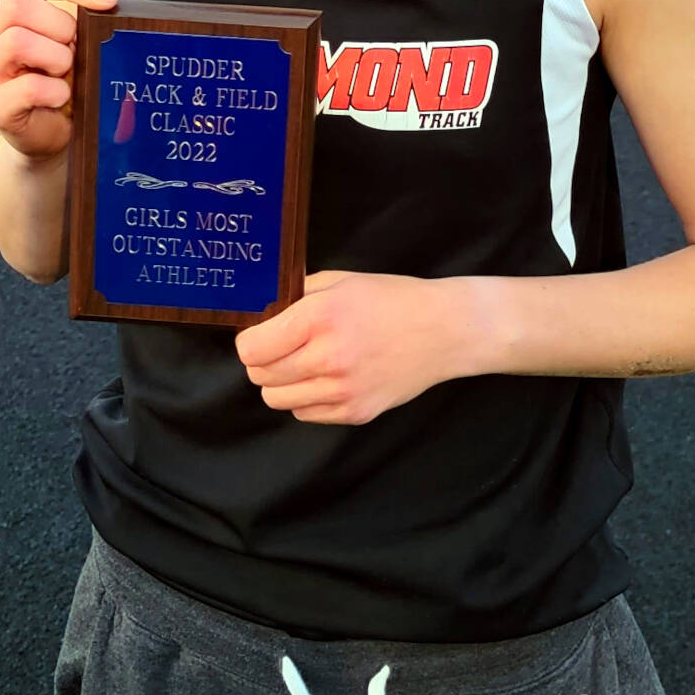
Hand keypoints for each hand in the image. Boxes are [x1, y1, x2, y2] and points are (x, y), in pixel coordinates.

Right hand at [0, 0, 139, 160]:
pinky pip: (26, 87)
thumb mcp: (84, 46)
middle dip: (60, 26)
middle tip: (76, 50)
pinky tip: (63, 97)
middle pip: (17, 5)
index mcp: (13, 13)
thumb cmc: (64, 84)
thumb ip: (101, 18)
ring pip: (16, 41)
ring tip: (68, 74)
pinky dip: (55, 90)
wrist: (52, 137)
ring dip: (56, 57)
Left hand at [234, 271, 455, 423]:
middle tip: (283, 347)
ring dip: (282, 382)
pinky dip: (306, 398)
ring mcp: (342, 390)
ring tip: (305, 364)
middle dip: (263, 361)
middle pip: (260, 376)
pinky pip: (305, 414)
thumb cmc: (393, 300)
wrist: (444, 331)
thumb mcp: (341, 281)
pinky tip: (326, 379)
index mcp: (320, 317)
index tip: (261, 335)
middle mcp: (328, 357)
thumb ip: (297, 296)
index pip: (252, 348)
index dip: (250, 341)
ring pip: (277, 399)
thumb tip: (262, 314)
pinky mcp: (355, 412)